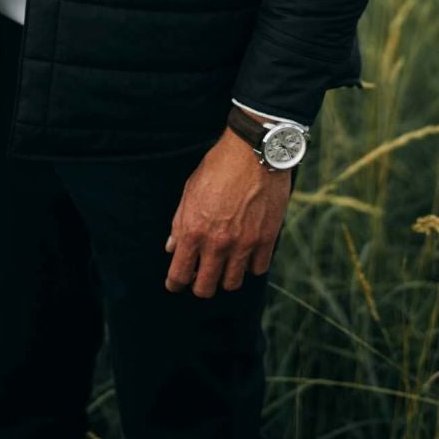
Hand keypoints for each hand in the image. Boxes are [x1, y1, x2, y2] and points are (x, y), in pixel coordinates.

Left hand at [163, 128, 291, 295]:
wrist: (254, 150)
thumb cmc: (218, 166)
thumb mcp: (190, 189)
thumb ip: (180, 222)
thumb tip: (172, 247)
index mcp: (193, 230)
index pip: (179, 274)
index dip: (175, 283)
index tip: (176, 283)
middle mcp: (217, 243)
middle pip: (205, 288)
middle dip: (200, 285)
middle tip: (201, 276)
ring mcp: (243, 244)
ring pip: (232, 284)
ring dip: (226, 277)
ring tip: (225, 265)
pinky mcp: (266, 240)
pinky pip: (257, 269)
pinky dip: (251, 265)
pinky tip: (247, 253)